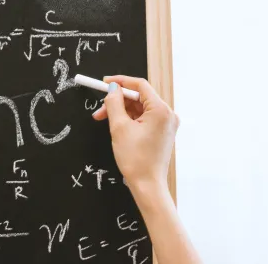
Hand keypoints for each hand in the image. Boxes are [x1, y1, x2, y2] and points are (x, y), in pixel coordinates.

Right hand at [92, 75, 178, 190]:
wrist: (148, 186)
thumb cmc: (136, 160)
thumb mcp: (119, 128)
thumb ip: (114, 103)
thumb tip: (112, 89)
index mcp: (161, 110)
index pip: (140, 85)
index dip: (120, 81)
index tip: (104, 82)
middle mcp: (168, 114)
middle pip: (139, 97)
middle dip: (118, 101)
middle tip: (100, 107)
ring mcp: (166, 124)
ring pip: (140, 108)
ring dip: (121, 111)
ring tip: (103, 119)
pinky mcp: (162, 132)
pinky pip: (144, 118)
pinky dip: (129, 119)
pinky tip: (116, 125)